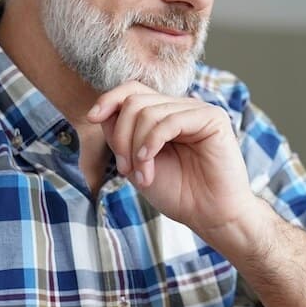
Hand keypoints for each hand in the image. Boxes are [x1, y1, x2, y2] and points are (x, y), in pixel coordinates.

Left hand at [87, 81, 259, 236]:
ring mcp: (197, 110)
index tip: (92, 118)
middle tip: (126, 169)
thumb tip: (102, 112)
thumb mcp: (136, 163)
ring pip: (148, 112)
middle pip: (135, 101)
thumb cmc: (178, 193)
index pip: (132, 90)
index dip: (109, 99)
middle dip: (121, 136)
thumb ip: (121, 136)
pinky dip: (152, 142)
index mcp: (164, 114)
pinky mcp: (213, 118)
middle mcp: (181, 107)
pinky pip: (170, 120)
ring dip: (136, 147)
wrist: (210, 217)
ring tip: (142, 176)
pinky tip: (149, 166)